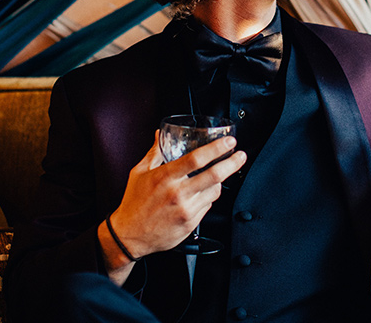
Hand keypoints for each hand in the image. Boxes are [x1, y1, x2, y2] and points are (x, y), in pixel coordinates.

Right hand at [98, 131, 245, 271]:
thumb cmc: (134, 202)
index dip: (216, 149)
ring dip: (220, 181)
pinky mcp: (190, 223)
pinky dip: (209, 196)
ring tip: (220, 173)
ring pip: (214, 191)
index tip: (228, 142)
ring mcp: (186, 210)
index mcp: (165, 177)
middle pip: (214, 176)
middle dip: (232, 163)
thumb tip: (160, 135)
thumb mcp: (139, 173)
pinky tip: (203, 192)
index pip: (196, 159)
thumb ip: (154, 152)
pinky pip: (208, 206)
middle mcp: (177, 193)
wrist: (129, 235)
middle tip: (241, 155)